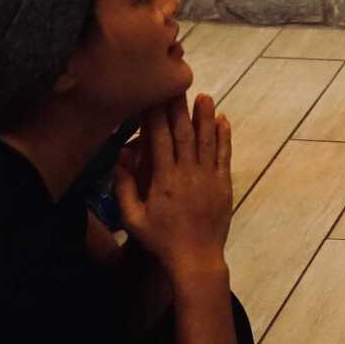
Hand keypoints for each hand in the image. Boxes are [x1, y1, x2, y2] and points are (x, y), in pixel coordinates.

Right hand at [112, 94, 232, 285]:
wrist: (196, 259)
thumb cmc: (160, 240)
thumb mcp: (133, 219)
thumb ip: (125, 189)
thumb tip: (119, 160)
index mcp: (164, 180)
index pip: (159, 140)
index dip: (157, 116)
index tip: (154, 96)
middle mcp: (187, 173)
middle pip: (183, 134)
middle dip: (179, 108)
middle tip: (177, 85)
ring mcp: (208, 177)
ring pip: (206, 140)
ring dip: (205, 116)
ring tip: (204, 95)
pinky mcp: (223, 184)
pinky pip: (224, 155)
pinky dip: (224, 136)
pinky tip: (223, 119)